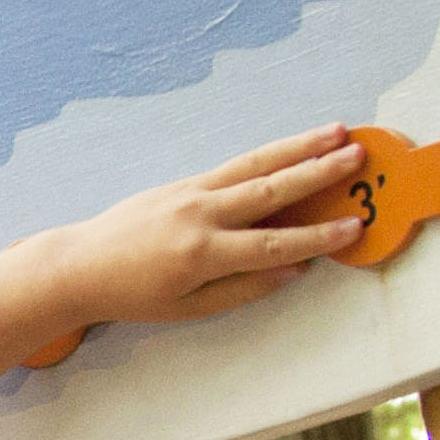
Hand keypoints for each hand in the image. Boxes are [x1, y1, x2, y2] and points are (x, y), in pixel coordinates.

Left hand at [48, 125, 372, 330]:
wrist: (82, 264)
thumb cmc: (136, 295)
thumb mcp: (189, 307)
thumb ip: (244, 287)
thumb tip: (296, 269)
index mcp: (202, 255)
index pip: (273, 245)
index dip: (317, 237)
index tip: (354, 225)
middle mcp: (201, 215)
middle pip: (270, 190)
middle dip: (318, 172)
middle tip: (358, 156)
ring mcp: (191, 192)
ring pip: (255, 165)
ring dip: (298, 147)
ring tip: (337, 132)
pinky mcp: (184, 181)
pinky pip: (235, 165)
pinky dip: (268, 154)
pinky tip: (295, 144)